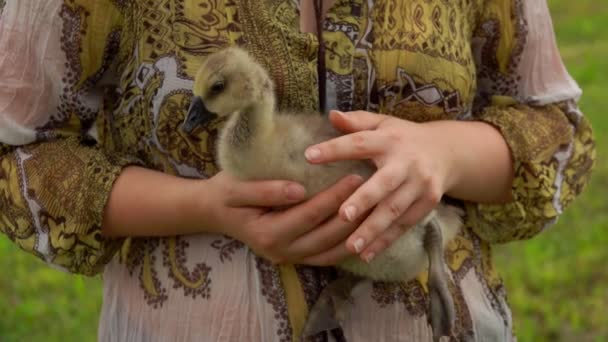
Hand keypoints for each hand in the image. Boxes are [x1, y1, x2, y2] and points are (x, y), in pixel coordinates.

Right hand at [203, 172, 364, 265]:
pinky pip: (327, 256)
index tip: (356, 175)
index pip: (309, 215)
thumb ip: (264, 190)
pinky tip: (364, 230)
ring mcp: (290, 258)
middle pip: (326, 235)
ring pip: (331, 250)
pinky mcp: (297, 257)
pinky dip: (346, 245)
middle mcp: (281, 252)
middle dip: (353, 213)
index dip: (334, 197)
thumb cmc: (225, 194)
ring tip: (378, 209)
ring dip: (356, 232)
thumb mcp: (235, 188)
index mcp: (267, 234)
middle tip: (375, 191)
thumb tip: (298, 190)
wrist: (214, 212)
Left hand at [304, 111, 454, 261]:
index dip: (335, 149)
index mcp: (389, 139)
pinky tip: (366, 254)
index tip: (309, 156)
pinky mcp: (427, 204)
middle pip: (384, 184)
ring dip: (373, 230)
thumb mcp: (382, 123)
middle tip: (343, 215)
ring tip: (351, 246)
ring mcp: (420, 185)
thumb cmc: (403, 137)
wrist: (448, 152)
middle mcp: (407, 163)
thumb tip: (331, 115)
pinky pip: (404, 225)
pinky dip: (386, 241)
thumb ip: (356, 121)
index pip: (359, 143)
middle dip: (364, 200)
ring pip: (395, 210)